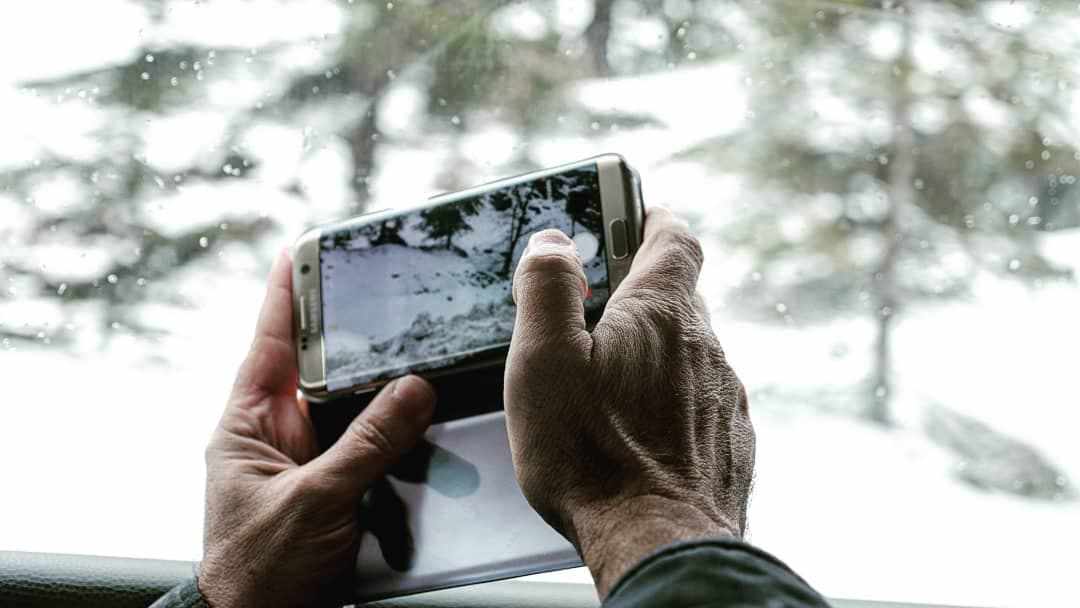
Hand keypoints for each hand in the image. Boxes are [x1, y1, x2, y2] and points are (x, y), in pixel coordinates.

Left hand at [199, 251, 435, 607]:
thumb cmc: (259, 573)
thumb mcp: (312, 501)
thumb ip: (366, 445)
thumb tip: (414, 389)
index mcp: (249, 423)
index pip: (271, 341)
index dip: (286, 293)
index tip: (305, 248)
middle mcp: (281, 432)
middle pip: (323, 366)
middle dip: (356, 333)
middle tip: (392, 291)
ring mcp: (313, 459)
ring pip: (357, 406)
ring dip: (388, 387)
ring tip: (424, 349)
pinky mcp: (340, 485)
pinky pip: (375, 444)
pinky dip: (401, 430)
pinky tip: (429, 415)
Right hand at [504, 208, 754, 596]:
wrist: (657, 544)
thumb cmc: (591, 455)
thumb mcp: (543, 360)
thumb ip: (548, 289)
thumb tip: (555, 242)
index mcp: (661, 314)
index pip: (675, 239)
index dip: (654, 220)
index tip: (636, 216)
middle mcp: (705, 346)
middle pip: (678, 297)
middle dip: (639, 295)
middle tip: (593, 315)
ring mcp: (723, 396)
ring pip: (688, 353)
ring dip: (653, 354)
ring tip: (607, 386)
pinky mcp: (728, 440)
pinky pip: (698, 401)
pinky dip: (670, 401)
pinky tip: (637, 432)